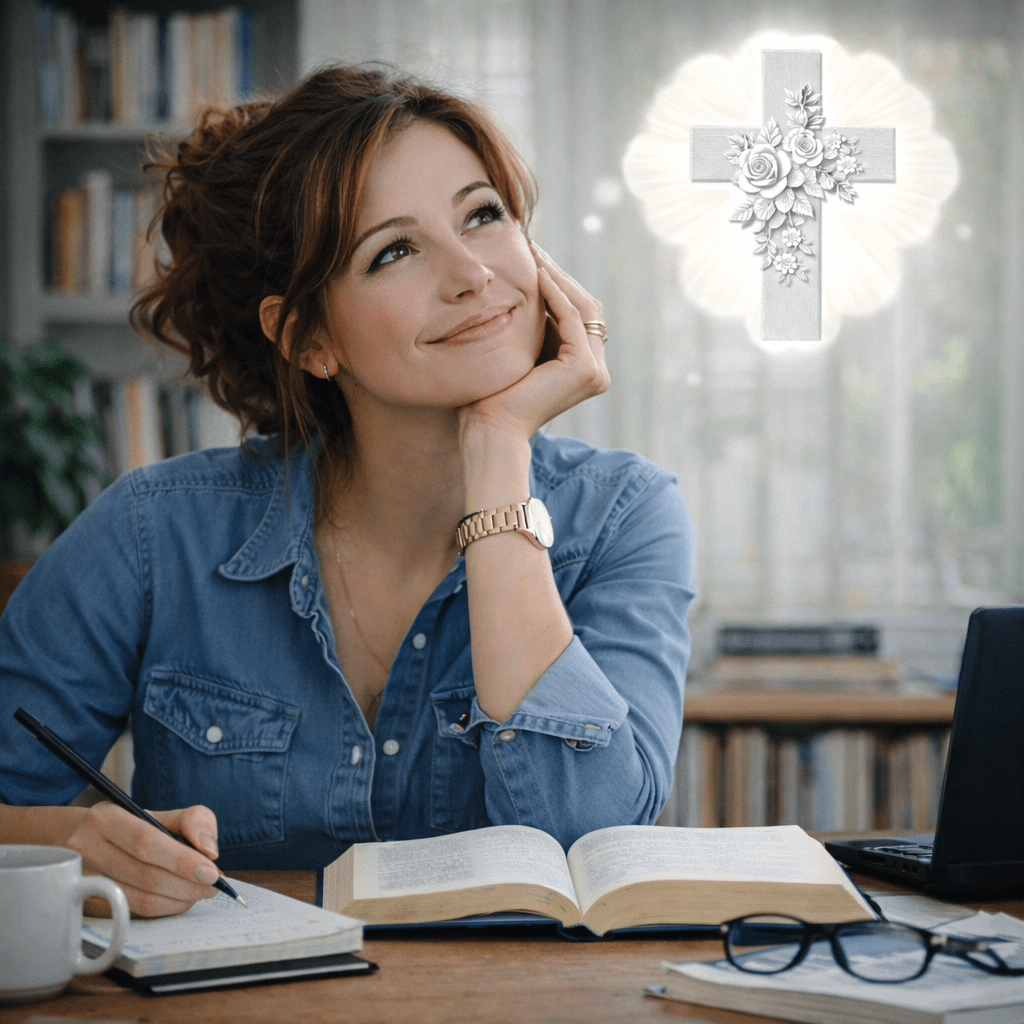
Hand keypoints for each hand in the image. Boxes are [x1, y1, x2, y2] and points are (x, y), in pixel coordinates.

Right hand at [65, 802, 222, 917]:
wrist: (83, 842)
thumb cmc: (130, 827)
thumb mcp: (159, 813)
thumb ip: (193, 821)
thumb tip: (209, 851)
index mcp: (105, 818)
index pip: (146, 841)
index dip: (182, 860)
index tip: (211, 872)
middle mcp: (85, 849)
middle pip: (145, 875)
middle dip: (187, 884)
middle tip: (212, 885)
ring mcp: (81, 881)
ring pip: (140, 900)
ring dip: (179, 900)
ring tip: (200, 891)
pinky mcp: (86, 906)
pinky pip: (133, 914)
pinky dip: (164, 909)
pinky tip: (178, 899)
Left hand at [458, 242, 609, 442]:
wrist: (490, 429)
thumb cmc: (492, 397)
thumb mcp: (518, 351)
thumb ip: (533, 327)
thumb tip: (527, 285)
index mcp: (584, 368)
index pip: (577, 313)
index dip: (558, 281)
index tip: (532, 256)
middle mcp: (597, 371)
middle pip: (585, 306)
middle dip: (558, 274)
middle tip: (533, 246)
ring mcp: (595, 371)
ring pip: (581, 307)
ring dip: (557, 277)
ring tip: (533, 253)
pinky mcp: (584, 369)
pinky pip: (570, 318)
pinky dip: (554, 293)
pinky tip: (535, 273)